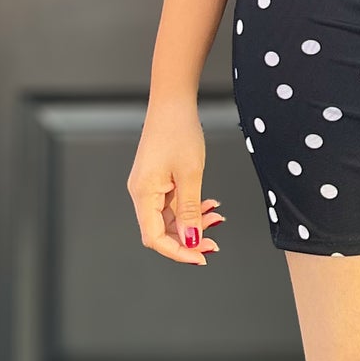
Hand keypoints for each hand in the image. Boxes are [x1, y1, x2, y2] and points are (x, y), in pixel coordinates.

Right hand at [127, 98, 225, 264]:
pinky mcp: (158, 180)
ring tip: (217, 217)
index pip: (155, 237)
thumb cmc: (178, 132)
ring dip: (193, 223)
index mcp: (143, 194)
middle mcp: (142, 193)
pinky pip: (173, 204)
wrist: (173, 103)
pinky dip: (191, 208)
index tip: (200, 258)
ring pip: (170, 219)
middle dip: (189, 239)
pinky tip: (209, 205)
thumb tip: (190, 240)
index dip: (177, 252)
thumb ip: (190, 211)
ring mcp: (149, 187)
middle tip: (215, 242)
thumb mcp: (190, 174)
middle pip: (162, 231)